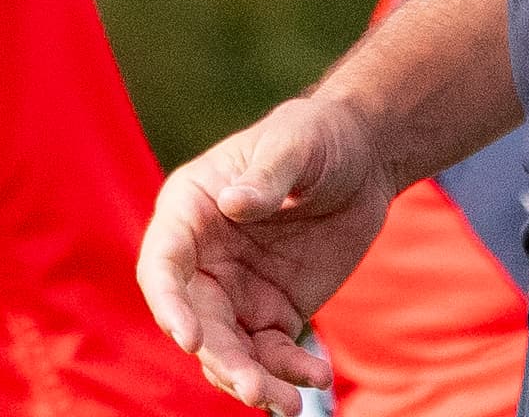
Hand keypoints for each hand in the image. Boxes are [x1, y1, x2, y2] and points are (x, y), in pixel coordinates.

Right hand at [134, 94, 398, 412]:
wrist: (365, 158)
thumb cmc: (318, 137)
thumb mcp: (295, 143)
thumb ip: (267, 175)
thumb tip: (234, 204)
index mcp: (189, 211)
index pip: (163, 266)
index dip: (169, 304)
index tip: (188, 337)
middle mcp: (202, 260)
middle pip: (196, 322)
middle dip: (220, 360)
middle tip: (254, 389)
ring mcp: (236, 291)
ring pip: (228, 350)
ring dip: (252, 381)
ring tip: (286, 404)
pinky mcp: (272, 313)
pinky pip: (270, 354)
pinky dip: (288, 371)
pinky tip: (315, 378)